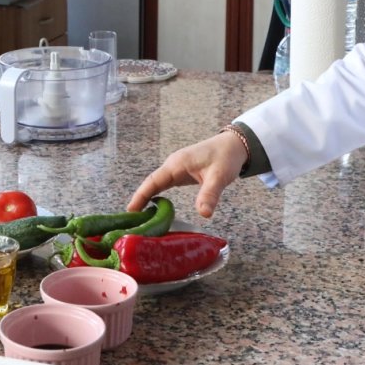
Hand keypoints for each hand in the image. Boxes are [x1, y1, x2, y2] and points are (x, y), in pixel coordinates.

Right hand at [126, 132, 247, 217]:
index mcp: (176, 164)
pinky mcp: (181, 173)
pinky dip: (156, 196)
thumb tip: (203, 214)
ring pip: (156, 184)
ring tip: (138, 217)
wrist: (234, 144)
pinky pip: (164, 185)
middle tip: (131, 220)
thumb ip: (209, 194)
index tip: (130, 211)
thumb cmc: (226, 157)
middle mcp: (172, 165)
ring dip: (146, 198)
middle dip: (139, 200)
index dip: (140, 196)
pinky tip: (154, 208)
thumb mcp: (219, 176)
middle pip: (150, 183)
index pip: (153, 181)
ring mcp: (176, 169)